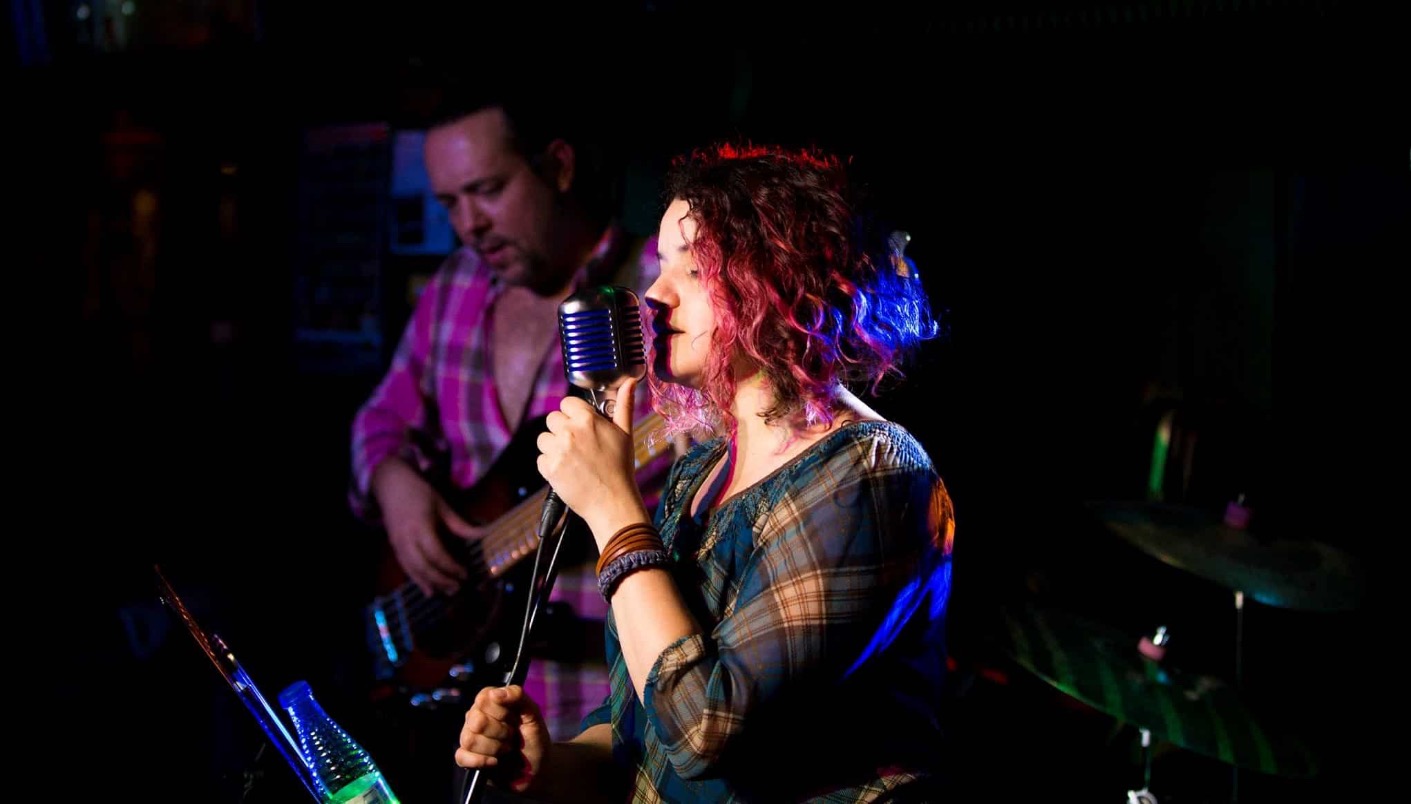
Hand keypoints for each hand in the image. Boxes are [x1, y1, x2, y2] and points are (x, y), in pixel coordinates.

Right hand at [372, 458, 477, 595]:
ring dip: (430, 583)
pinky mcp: (394, 547)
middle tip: (458, 587)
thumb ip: (461, 525)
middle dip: (441, 580)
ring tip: (447, 592)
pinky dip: (417, 580)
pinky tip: (429, 590)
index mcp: (420, 526)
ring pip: (413, 571)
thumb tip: (485, 534)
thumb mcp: (443, 506)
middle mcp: (407, 539)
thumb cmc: (420, 493)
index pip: (436, 554)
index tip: (465, 573)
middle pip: (423, 567)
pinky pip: (406, 568)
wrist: (391, 485)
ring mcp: (397, 544)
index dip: (451, 567)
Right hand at [455, 684, 550, 794]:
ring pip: (469, 740)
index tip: (515, 719)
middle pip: (476, 721)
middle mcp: (477, 716)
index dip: (501, 712)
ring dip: (494, 748)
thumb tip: (495, 693)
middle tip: (512, 736)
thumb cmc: (535, 738)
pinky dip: (480, 761)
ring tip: (506, 749)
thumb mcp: (534, 714)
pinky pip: (461, 756)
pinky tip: (495, 762)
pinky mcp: (468, 758)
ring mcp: (470, 737)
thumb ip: (518, 696)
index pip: (483, 699)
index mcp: (491, 701)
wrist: (537, 769)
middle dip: (500, 732)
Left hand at [536, 377, 650, 538]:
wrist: (612, 502)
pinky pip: (541, 459)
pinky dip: (550, 465)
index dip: (573, 414)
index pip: (566, 403)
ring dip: (554, 447)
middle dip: (562, 430)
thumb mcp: (625, 433)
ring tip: (572, 460)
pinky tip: (567, 471)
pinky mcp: (549, 468)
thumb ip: (624, 405)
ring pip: (544, 439)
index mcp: (587, 419)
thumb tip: (629, 381)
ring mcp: (558, 450)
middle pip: (552, 419)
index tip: (581, 427)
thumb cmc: (621, 467)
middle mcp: (570, 431)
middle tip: (578, 446)